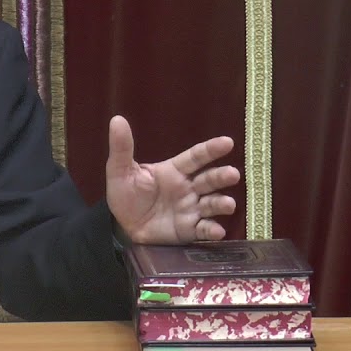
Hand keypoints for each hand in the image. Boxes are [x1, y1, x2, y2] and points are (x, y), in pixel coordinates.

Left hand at [104, 115, 240, 243]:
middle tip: (232, 174)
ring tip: (228, 204)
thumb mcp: (120, 170)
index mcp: (174, 171)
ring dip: (222, 203)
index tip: (228, 142)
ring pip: (212, 203)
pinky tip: (216, 231)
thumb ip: (121, 147)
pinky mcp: (189, 229)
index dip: (211, 149)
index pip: (196, 157)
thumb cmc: (126, 194)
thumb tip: (117, 119)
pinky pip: (204, 229)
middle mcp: (187, 188)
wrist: (122, 226)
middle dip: (222, 176)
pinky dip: (212, 230)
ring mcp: (190, 209)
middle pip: (209, 179)